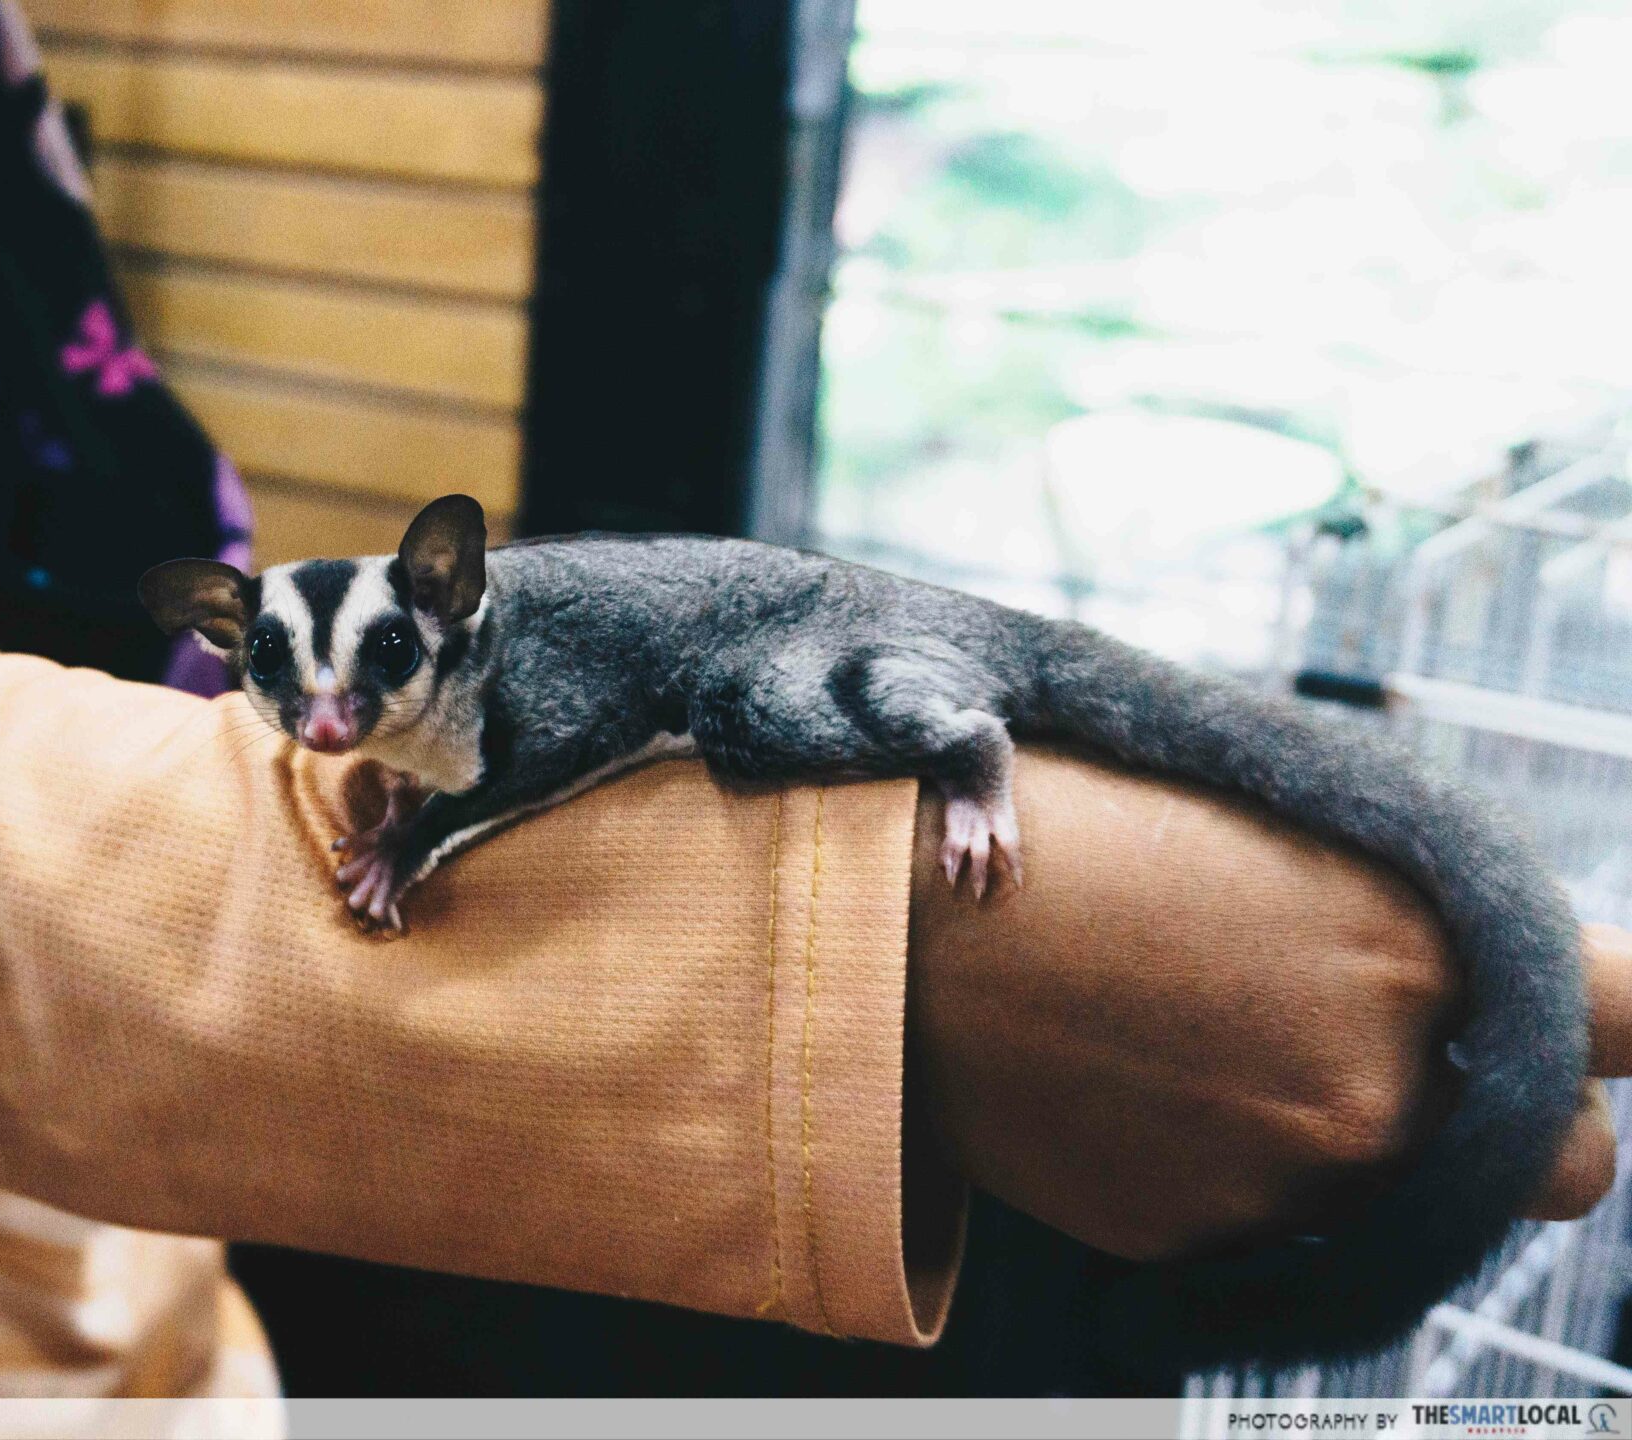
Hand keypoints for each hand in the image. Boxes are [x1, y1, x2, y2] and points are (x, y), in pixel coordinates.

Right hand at [909, 748, 1621, 1262]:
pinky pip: (1287, 1222)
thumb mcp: (1284, 815)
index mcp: (1418, 949)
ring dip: (1366, 1133)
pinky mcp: (1193, 1243)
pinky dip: (1246, 1165)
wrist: (877, 920)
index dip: (1612, 1007)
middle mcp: (1375, 1094)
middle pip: (1572, 1158)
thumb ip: (1427, 912)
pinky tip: (1154, 1077)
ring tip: (1225, 1032)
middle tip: (1416, 1036)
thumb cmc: (1077, 821)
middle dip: (1518, 1105)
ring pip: (1418, 1197)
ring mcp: (1282, 1187)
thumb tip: (1525, 977)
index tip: (1589, 1010)